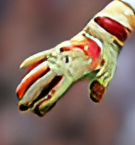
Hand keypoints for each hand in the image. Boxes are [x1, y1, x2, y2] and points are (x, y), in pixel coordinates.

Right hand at [16, 1, 134, 115]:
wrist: (102, 34)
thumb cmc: (106, 56)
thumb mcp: (106, 73)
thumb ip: (99, 86)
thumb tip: (95, 100)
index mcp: (73, 73)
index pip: (56, 91)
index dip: (47, 102)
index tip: (38, 110)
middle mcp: (62, 65)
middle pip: (42, 83)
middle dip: (31, 96)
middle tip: (22, 107)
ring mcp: (58, 57)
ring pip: (38, 71)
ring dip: (27, 82)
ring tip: (18, 93)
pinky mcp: (57, 50)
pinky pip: (42, 56)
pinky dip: (33, 61)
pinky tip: (23, 67)